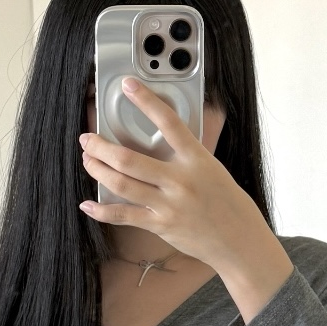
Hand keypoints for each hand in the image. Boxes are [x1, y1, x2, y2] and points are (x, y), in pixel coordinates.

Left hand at [79, 78, 292, 323]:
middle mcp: (180, 180)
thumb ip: (187, 155)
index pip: (169, 122)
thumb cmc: (227, 202)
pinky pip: (124, 216)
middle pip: (129, 159)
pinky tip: (88, 204)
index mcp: (197, 159)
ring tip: (88, 161)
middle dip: (101, 147)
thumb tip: (162, 140)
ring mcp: (168, 205)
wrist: (239, 240)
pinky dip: (102, 210)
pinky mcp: (160, 225)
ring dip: (98, 170)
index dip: (146, 101)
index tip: (128, 85)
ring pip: (121, 184)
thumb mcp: (212, 169)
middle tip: (87, 139)